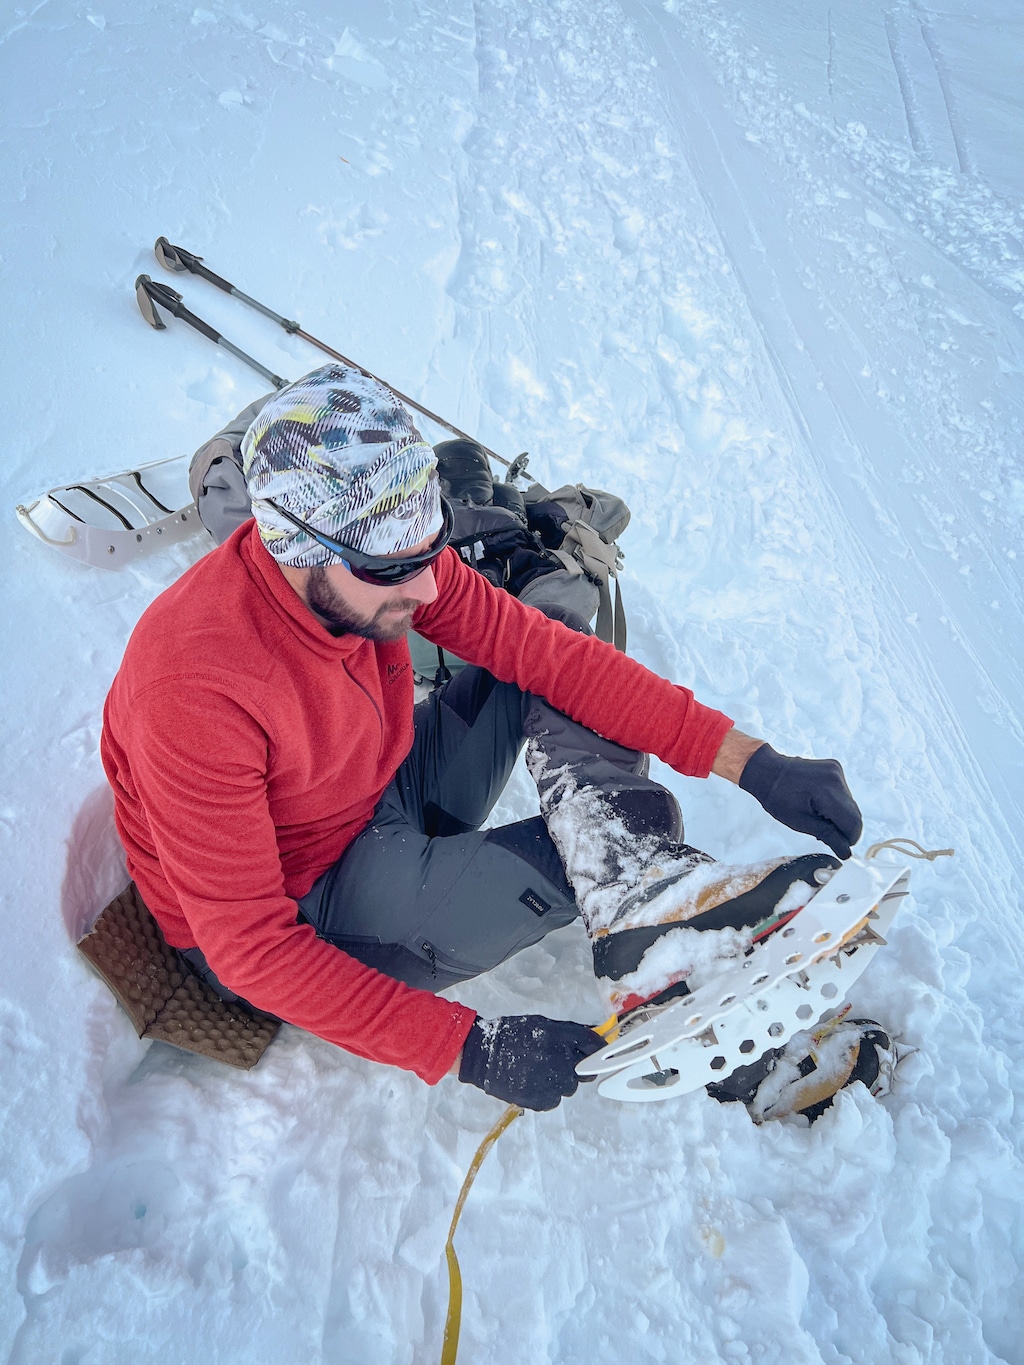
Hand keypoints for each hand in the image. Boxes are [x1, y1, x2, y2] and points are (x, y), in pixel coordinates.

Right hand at [458, 1015, 604, 1110]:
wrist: (481, 1055)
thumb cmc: (511, 1035)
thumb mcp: (541, 1024)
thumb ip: (569, 1031)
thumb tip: (596, 1035)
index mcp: (556, 1037)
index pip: (591, 1043)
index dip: (597, 1048)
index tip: (597, 1050)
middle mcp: (555, 1060)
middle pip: (584, 1071)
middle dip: (576, 1067)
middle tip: (559, 1062)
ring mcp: (548, 1082)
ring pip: (569, 1088)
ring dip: (561, 1081)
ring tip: (540, 1072)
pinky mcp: (538, 1100)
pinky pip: (554, 1100)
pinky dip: (547, 1093)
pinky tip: (532, 1082)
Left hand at [738, 744, 862, 858]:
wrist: (767, 771)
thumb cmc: (777, 797)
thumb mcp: (800, 822)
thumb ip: (827, 836)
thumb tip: (846, 853)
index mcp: (827, 791)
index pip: (853, 822)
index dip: (848, 839)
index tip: (837, 845)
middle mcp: (837, 778)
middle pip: (854, 814)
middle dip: (843, 828)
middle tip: (823, 832)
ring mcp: (837, 770)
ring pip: (851, 804)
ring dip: (840, 816)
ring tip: (818, 816)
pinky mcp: (835, 767)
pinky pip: (844, 793)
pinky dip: (836, 804)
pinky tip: (819, 804)